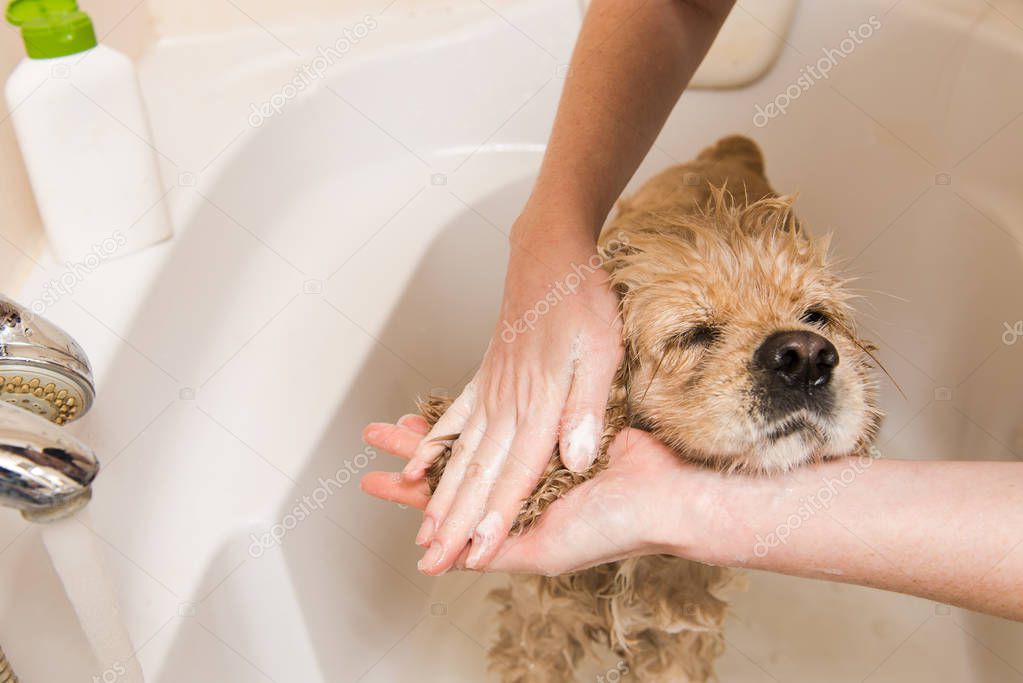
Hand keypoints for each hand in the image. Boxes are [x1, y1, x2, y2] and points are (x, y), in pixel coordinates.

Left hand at [362, 418, 730, 575]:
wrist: (670, 496)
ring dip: (434, 442)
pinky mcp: (557, 432)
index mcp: (514, 521)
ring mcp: (537, 462)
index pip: (454, 512)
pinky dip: (474, 417)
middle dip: (413, 472)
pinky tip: (454, 410)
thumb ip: (503, 549)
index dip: (418, 501)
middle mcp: (520, 493)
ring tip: (393, 426)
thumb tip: (455, 559)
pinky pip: (505, 419)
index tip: (379, 486)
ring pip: (473, 447)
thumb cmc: (616, 528)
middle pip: (455, 480)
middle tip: (370, 457)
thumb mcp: (549, 549)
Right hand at [384, 212, 623, 574]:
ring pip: (461, 455)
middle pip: (479, 473)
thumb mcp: (603, 348)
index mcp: (539, 402)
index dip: (496, 516)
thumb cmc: (581, 299)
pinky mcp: (487, 378)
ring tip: (421, 532)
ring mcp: (492, 391)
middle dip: (456, 522)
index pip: (516, 472)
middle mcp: (508, 403)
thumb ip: (586, 406)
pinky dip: (433, 448)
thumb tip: (574, 459)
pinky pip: (454, 420)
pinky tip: (416, 469)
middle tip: (431, 562)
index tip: (475, 554)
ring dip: (440, 496)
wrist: (548, 253)